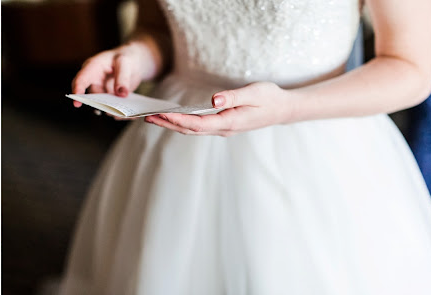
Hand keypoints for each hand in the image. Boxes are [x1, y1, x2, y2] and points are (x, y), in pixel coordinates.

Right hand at [72, 44, 145, 106]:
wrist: (133, 62)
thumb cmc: (125, 57)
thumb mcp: (124, 62)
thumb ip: (122, 77)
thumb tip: (121, 93)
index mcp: (92, 67)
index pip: (81, 80)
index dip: (77, 91)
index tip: (77, 103)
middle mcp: (93, 81)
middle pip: (90, 97)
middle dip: (98, 105)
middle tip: (109, 111)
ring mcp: (101, 91)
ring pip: (101, 105)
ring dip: (110, 110)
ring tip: (121, 113)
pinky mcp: (109, 99)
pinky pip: (111, 108)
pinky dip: (118, 112)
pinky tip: (127, 114)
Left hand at [145, 82, 294, 135]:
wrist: (283, 109)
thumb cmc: (269, 98)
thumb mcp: (254, 92)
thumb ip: (233, 97)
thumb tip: (213, 100)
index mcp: (230, 122)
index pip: (198, 124)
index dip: (178, 121)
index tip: (161, 115)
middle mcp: (224, 129)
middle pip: (190, 129)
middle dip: (168, 124)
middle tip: (147, 118)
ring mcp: (223, 129)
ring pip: (192, 130)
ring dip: (172, 125)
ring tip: (153, 118)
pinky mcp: (222, 125)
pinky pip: (198, 127)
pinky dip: (182, 123)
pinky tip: (172, 118)